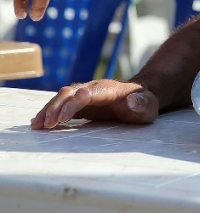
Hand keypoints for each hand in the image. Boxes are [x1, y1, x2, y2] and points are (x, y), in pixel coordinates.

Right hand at [31, 80, 158, 129]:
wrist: (140, 98)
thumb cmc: (145, 104)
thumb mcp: (149, 106)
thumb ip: (142, 104)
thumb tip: (131, 101)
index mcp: (109, 89)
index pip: (87, 93)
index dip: (73, 104)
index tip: (62, 119)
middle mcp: (93, 87)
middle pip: (69, 92)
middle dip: (56, 107)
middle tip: (46, 125)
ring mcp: (85, 92)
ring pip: (62, 96)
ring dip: (48, 109)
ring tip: (37, 125)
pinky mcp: (80, 101)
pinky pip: (61, 103)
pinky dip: (49, 111)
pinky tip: (39, 122)